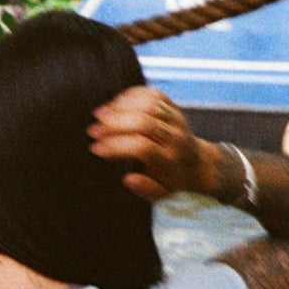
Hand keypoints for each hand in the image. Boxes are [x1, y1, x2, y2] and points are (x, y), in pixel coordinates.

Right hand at [88, 87, 213, 202]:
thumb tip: (128, 179)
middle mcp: (174, 136)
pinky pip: (152, 94)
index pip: (141, 147)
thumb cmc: (171, 178)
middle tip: (93, 130)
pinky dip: (131, 95)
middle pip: (144, 122)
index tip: (96, 149)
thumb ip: (145, 189)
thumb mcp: (161, 193)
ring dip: (120, 107)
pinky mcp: (173, 106)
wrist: (196, 163)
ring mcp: (175, 119)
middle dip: (114, 124)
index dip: (115, 146)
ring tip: (100, 114)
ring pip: (147, 104)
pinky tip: (116, 104)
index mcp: (170, 159)